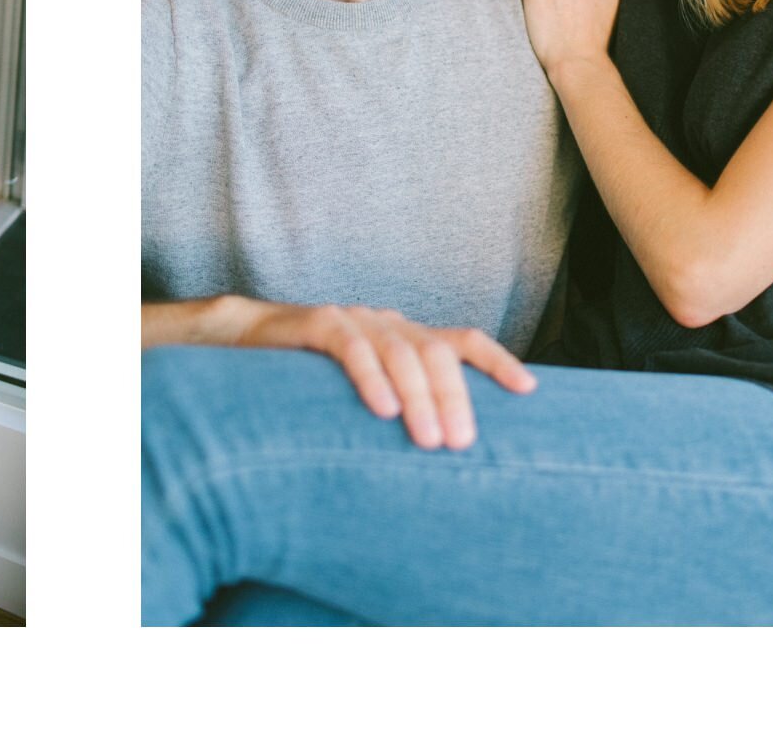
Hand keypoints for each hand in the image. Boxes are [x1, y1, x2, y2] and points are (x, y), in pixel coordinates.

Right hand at [236, 302, 535, 449]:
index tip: (529, 391)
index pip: (462, 340)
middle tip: (462, 444)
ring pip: (400, 352)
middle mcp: (386, 323)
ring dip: (420, 398)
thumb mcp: (367, 389)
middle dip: (455, 398)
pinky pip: (352, 348)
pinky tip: (383, 410)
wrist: (244, 340)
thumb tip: (443, 453)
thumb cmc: (311, 378)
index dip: (497, 362)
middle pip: (436, 352)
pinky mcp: (318, 323)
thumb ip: (400, 406)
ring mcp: (354, 320)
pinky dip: (371, 379)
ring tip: (430, 441)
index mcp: (405, 335)